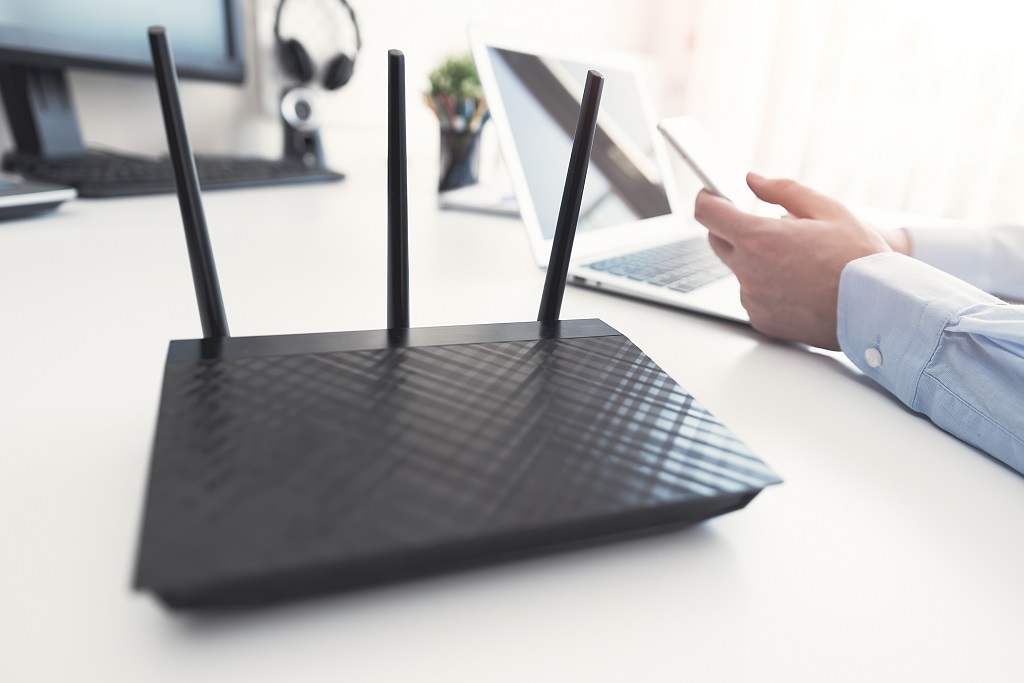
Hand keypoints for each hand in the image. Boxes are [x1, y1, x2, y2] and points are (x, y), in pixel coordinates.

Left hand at [694, 172, 891, 350]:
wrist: (881, 310)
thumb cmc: (859, 260)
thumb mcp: (827, 209)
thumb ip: (782, 190)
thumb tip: (753, 179)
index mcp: (760, 239)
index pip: (709, 214)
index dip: (708, 200)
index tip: (712, 195)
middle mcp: (749, 272)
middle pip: (718, 242)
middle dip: (733, 229)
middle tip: (765, 226)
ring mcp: (754, 300)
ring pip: (740, 271)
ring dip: (755, 261)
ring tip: (797, 262)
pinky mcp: (762, 321)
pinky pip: (754, 297)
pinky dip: (768, 288)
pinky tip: (799, 286)